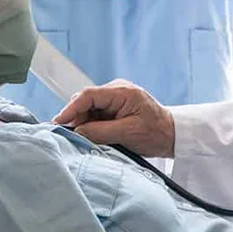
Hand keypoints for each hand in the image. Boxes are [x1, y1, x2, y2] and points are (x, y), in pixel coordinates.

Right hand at [56, 80, 176, 156]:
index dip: (70, 109)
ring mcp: (115, 99)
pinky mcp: (115, 108)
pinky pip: (96, 115)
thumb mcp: (127, 134)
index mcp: (122, 92)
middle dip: (76, 118)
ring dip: (83, 124)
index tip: (59, 123)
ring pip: (88, 109)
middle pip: (85, 101)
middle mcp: (116, 91)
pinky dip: (90, 126)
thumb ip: (99, 132)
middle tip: (70, 136)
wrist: (173, 135)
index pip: (88, 95)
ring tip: (84, 140)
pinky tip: (92, 137)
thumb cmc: (156, 133)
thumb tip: (76, 132)